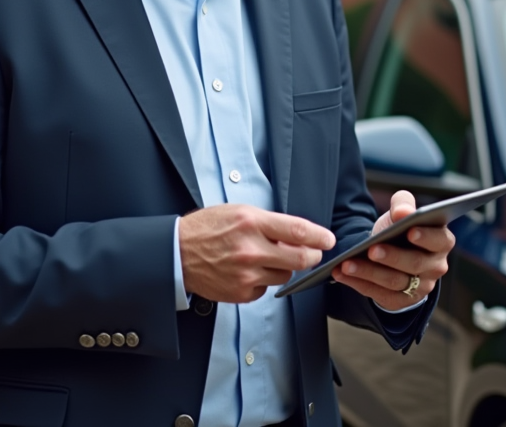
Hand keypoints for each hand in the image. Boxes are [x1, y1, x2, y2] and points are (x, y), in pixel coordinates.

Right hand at [179, 204, 335, 303]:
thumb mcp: (238, 213)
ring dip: (283, 268)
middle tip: (312, 253)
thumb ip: (269, 224)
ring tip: (264, 258)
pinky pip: (266, 288)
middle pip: (301, 259)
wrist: (176, 253)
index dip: (319, 236)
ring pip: (285, 275)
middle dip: (312, 256)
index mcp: (251, 223)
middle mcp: (251, 250)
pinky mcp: (242, 292)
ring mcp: (247, 274)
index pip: (298, 232)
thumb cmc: (207, 229)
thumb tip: (298, 235)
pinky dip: (263, 280)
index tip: (328, 240)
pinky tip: (247, 270)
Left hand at [330, 190, 453, 310]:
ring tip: (347, 264)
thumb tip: (403, 212)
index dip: (426, 237)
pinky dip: (359, 285)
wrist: (389, 251)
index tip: (410, 231)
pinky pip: (380, 295)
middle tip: (371, 250)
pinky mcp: (401, 300)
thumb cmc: (399, 229)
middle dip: (391, 257)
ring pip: (394, 282)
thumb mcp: (401, 212)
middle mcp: (435, 267)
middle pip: (414, 264)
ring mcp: (420, 287)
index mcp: (441, 242)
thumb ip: (403, 204)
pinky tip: (342, 274)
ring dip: (368, 273)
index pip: (440, 240)